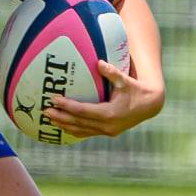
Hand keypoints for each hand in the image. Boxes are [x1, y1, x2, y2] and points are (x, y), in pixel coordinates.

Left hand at [46, 59, 162, 138]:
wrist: (150, 106)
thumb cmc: (136, 90)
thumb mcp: (125, 80)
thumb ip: (112, 72)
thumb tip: (99, 62)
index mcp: (110, 113)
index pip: (82, 111)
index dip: (66, 106)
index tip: (53, 99)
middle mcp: (107, 125)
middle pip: (78, 122)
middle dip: (60, 117)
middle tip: (44, 110)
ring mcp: (107, 131)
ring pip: (81, 130)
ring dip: (64, 125)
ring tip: (49, 118)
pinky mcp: (108, 132)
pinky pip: (87, 133)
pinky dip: (74, 130)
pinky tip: (63, 126)